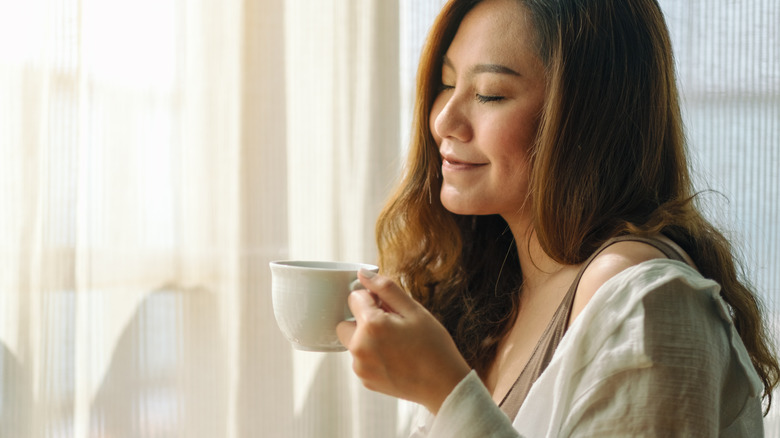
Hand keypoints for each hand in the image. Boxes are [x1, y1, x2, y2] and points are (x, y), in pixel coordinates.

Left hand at [336, 269, 470, 413]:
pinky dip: (372, 355)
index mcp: (371, 325)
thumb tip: (362, 273)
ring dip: (367, 338)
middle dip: (363, 319)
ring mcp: (360, 367)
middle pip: (346, 322)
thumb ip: (385, 288)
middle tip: (391, 325)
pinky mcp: (365, 380)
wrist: (444, 385)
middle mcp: (359, 347)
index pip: (354, 298)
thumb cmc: (433, 346)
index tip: (390, 308)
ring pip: (353, 341)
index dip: (372, 299)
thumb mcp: (414, 310)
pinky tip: (395, 358)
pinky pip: (361, 359)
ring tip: (396, 344)